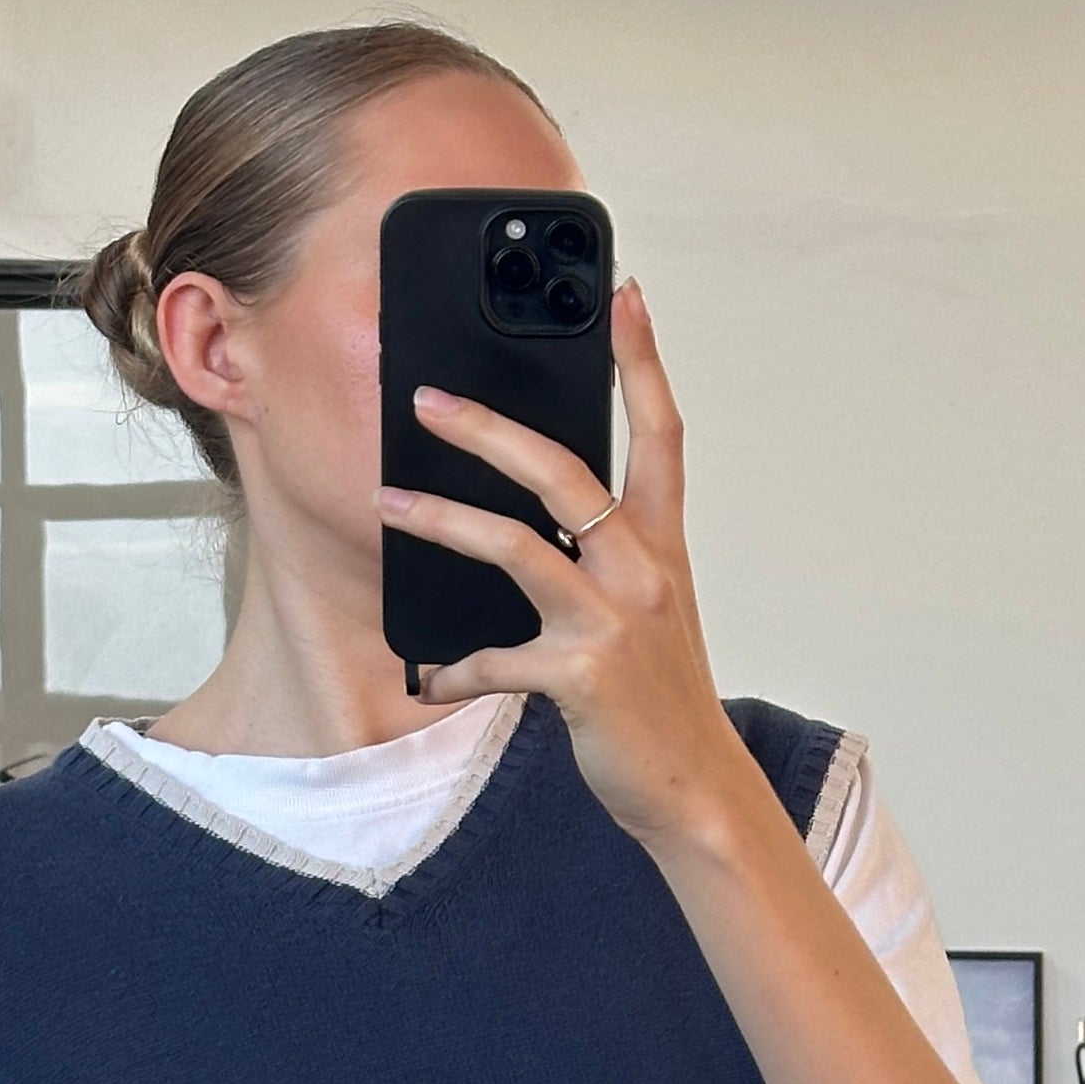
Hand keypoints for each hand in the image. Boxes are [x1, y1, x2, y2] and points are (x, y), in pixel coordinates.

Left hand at [373, 278, 760, 855]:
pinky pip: (496, 659)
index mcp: (662, 546)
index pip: (661, 433)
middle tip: (428, 400)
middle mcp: (642, 570)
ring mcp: (612, 621)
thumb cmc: (660, 700)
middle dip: (489, 428)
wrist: (694, 788)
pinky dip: (457, 670)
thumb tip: (532, 526)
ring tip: (390, 503)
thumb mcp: (648, 615)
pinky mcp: (580, 676)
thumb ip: (604, 562)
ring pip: (515, 546)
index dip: (643, 361)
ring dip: (442, 521)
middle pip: (564, 471)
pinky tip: (433, 676)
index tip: (623, 295)